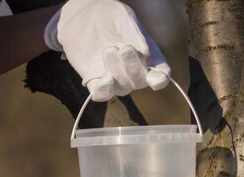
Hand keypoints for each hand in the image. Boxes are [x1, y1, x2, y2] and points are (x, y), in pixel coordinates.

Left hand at [44, 0, 170, 100]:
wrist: (83, 15)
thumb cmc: (109, 15)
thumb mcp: (123, 17)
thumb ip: (134, 34)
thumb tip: (146, 55)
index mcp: (149, 56)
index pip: (160, 75)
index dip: (159, 80)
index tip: (154, 79)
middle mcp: (134, 71)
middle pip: (140, 82)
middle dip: (133, 68)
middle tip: (124, 48)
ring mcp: (116, 79)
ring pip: (121, 88)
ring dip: (116, 71)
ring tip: (108, 49)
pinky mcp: (96, 82)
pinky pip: (102, 95)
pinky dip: (104, 90)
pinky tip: (103, 79)